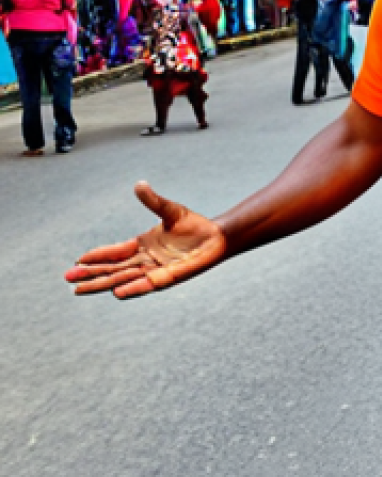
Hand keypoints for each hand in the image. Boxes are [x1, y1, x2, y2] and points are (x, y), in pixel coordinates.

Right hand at [66, 182, 226, 298]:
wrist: (217, 237)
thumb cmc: (194, 225)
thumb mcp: (170, 211)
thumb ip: (153, 201)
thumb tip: (139, 184)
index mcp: (142, 244)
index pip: (114, 252)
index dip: (96, 256)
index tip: (78, 261)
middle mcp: (145, 259)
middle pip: (113, 269)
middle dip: (91, 274)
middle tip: (69, 279)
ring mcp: (155, 270)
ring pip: (124, 279)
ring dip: (104, 284)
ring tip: (81, 290)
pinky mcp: (168, 278)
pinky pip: (147, 285)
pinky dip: (133, 288)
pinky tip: (117, 293)